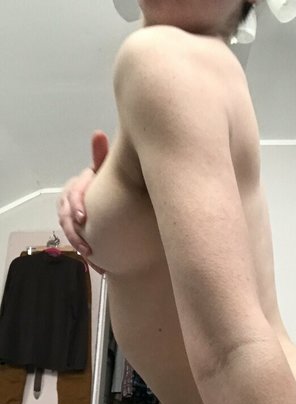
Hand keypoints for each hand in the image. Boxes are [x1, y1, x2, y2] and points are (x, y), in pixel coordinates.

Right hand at [57, 130, 108, 273]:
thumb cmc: (110, 183)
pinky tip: (96, 263)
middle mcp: (70, 200)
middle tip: (86, 243)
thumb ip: (101, 155)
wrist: (115, 206)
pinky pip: (76, 241)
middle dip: (74, 230)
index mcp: (77, 185)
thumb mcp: (105, 170)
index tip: (84, 217)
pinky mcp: (76, 229)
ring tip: (88, 254)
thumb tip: (98, 134)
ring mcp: (71, 216)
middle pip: (66, 216)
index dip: (76, 205)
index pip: (72, 193)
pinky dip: (85, 251)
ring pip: (68, 229)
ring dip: (77, 243)